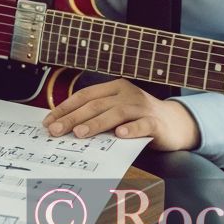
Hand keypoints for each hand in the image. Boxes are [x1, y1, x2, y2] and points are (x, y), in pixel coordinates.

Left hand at [42, 79, 199, 150]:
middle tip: (56, 130)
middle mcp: (126, 94)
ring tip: (80, 133)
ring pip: (116, 113)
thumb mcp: (117, 112)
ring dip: (96, 123)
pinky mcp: (155, 122)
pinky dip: (131, 129)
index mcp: (114, 88)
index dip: (65, 108)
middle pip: (96, 105)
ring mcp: (142, 106)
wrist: (175, 123)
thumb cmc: (140, 118)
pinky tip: (120, 135)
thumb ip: (97, 115)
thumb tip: (66, 126)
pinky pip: (142, 124)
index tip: (48, 121)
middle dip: (73, 118)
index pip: (84, 96)